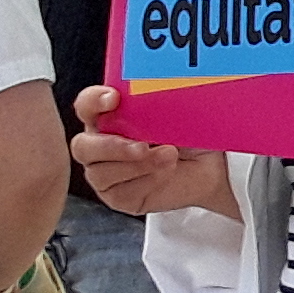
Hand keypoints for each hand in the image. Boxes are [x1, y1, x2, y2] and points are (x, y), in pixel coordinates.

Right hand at [68, 86, 231, 215]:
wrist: (211, 165)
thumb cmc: (189, 134)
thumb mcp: (176, 113)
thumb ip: (155, 105)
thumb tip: (152, 96)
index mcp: (108, 118)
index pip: (87, 106)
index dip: (93, 101)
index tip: (114, 98)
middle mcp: (100, 145)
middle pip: (82, 146)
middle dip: (111, 146)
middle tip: (143, 146)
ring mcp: (106, 173)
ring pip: (101, 173)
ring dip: (139, 165)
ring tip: (170, 157)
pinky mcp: (118, 196)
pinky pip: (120, 192)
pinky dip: (148, 181)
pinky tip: (167, 172)